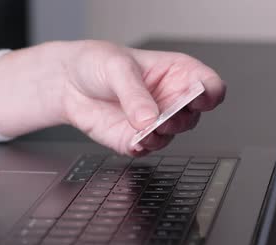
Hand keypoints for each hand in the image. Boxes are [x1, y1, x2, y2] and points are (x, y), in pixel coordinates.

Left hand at [0, 40, 225, 154]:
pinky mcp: (135, 139)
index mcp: (176, 73)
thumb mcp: (118, 69)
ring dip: (159, 136)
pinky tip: (133, 141)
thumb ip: (135, 95)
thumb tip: (149, 119)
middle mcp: (169, 99)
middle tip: (162, 117)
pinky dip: (141, 148)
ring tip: (143, 130)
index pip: (208, 86)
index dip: (209, 94)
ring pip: (171, 136)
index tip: (197, 98)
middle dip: (179, 118)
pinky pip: (147, 149)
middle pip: (193, 116)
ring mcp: (154, 121)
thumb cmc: (97, 63)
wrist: (67, 82)